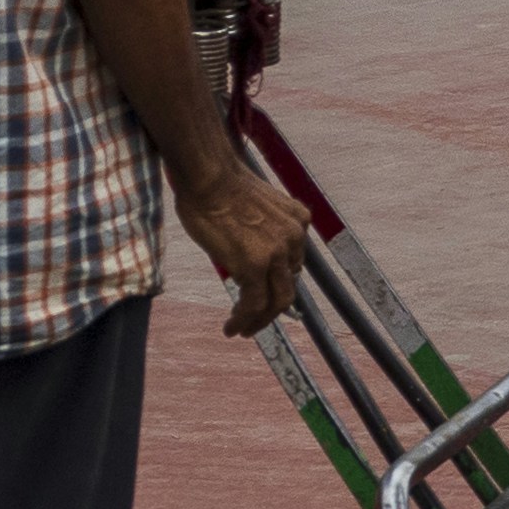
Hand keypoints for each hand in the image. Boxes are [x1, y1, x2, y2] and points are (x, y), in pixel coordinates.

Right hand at [179, 159, 312, 334]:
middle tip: (253, 321)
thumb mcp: (258, 208)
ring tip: (241, 329)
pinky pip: (254, 304)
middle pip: (289, 285)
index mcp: (298, 220)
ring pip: (276, 301)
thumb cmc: (220, 188)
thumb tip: (252, 251)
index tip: (262, 295)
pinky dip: (244, 320)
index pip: (293, 263)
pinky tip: (231, 327)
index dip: (277, 283)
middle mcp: (295, 236)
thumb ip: (264, 230)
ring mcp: (277, 252)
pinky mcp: (255, 265)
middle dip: (272, 309)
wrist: (209, 178)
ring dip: (259, 321)